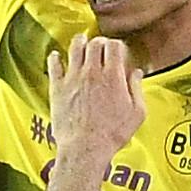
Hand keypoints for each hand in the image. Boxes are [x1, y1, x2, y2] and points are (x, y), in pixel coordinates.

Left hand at [47, 35, 144, 174]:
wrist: (85, 148)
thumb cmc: (112, 134)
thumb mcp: (137, 113)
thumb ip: (137, 89)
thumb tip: (137, 73)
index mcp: (113, 76)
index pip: (114, 46)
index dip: (117, 46)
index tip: (117, 52)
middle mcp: (92, 72)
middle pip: (95, 43)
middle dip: (99, 42)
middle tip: (101, 47)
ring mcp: (73, 78)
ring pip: (74, 48)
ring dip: (79, 42)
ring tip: (81, 43)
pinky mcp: (57, 88)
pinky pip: (54, 65)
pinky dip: (55, 57)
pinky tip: (56, 56)